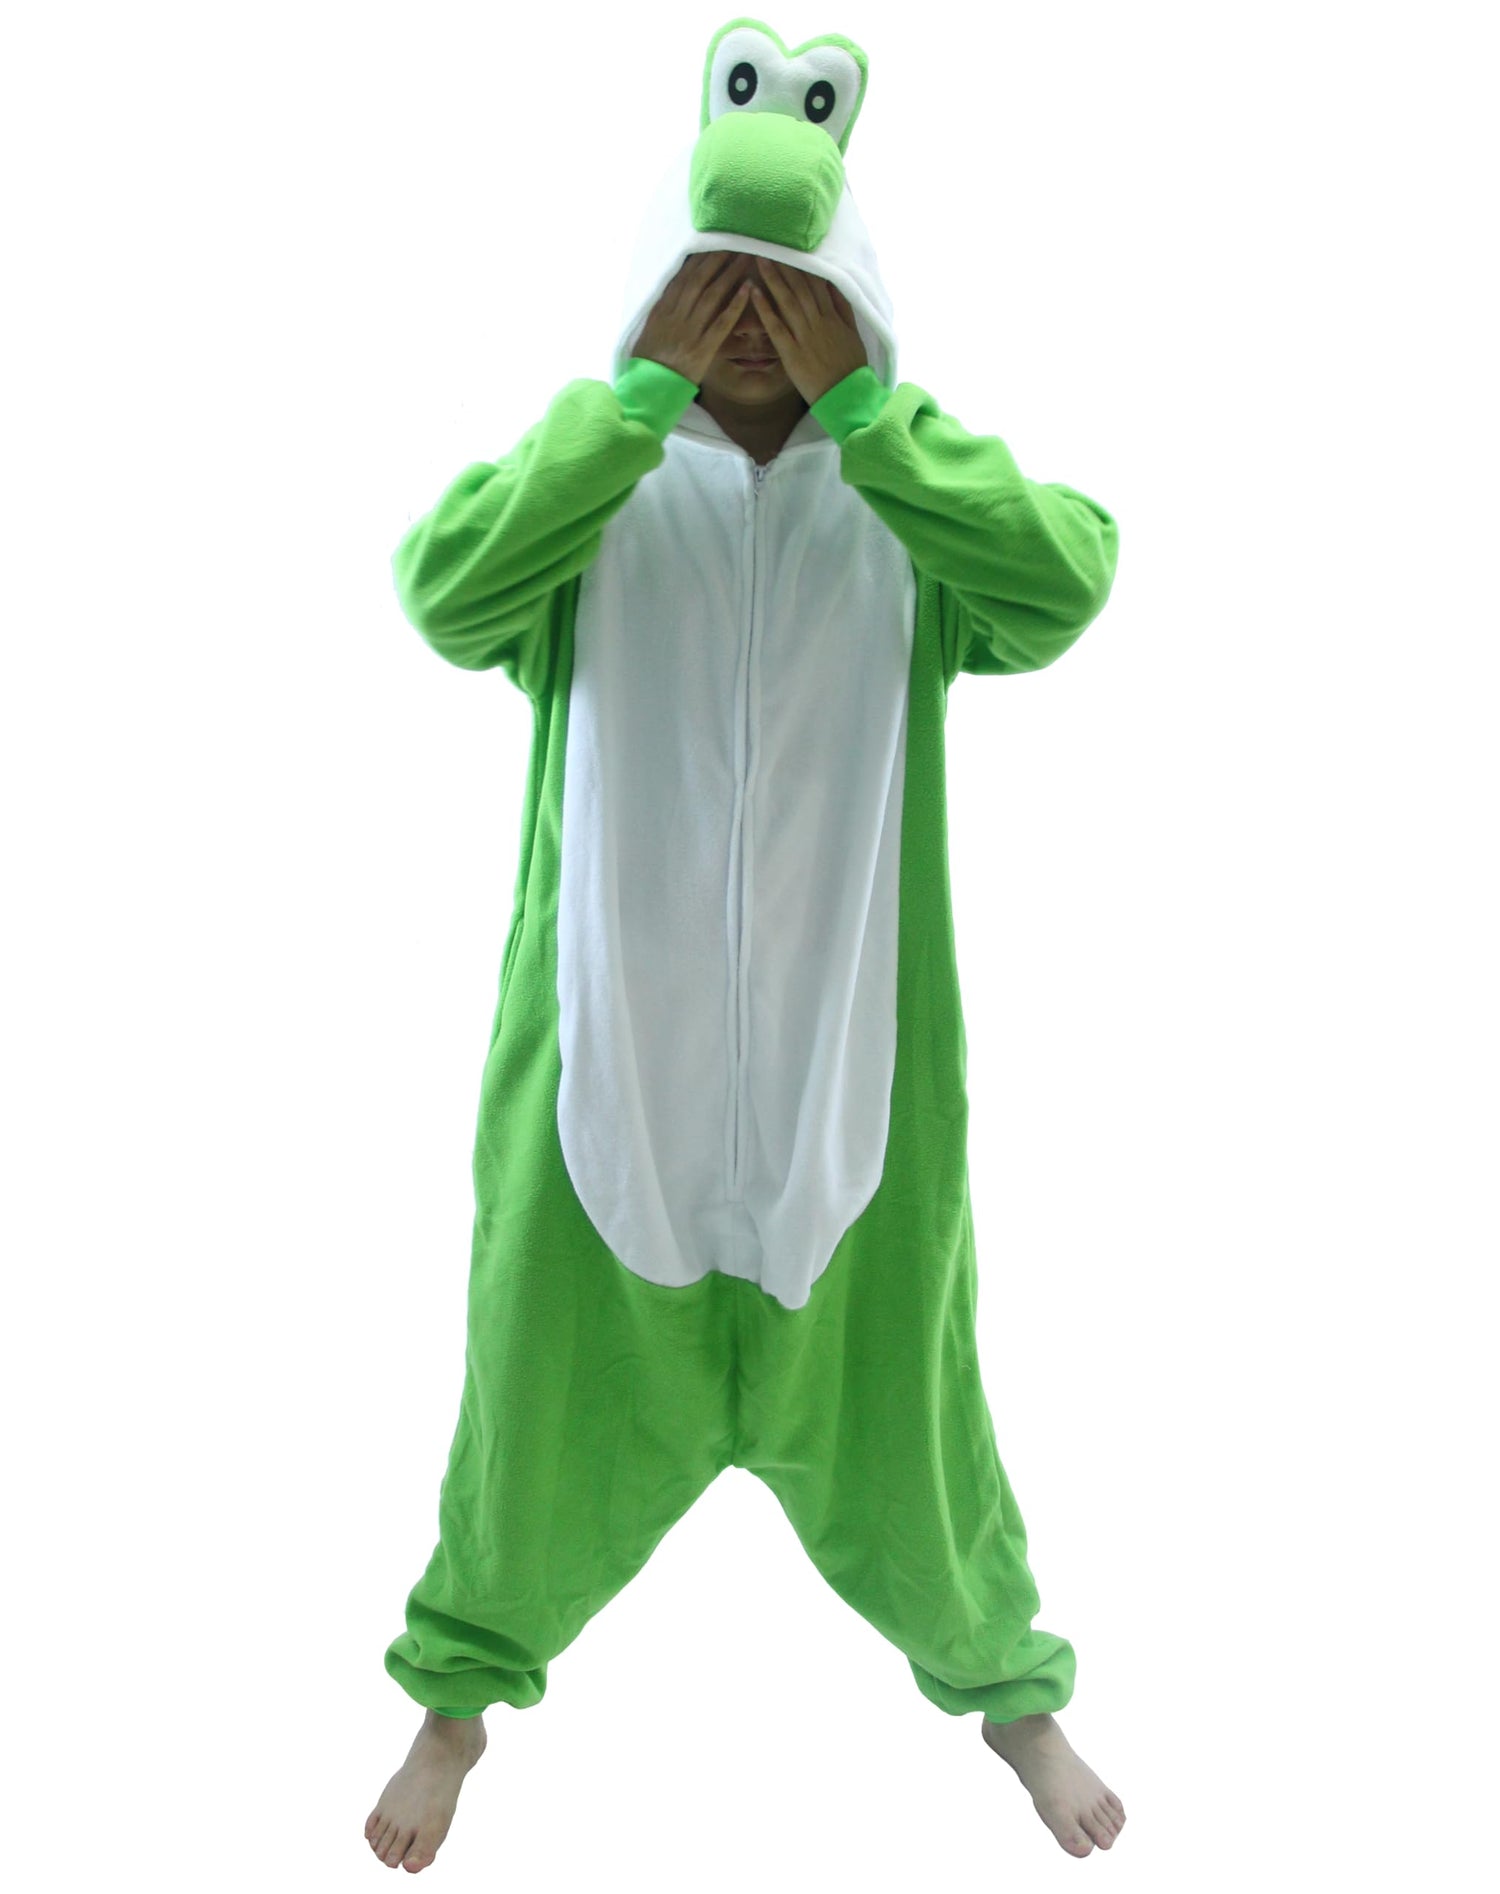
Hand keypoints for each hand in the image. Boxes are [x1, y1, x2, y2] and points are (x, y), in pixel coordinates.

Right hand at [632, 253, 755, 385]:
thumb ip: (663, 308)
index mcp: (662, 309)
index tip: (713, 242)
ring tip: (746, 258)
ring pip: (712, 296)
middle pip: (699, 280)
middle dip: (717, 259)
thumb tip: (676, 286)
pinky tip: (748, 289)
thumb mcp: (649, 328)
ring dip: (730, 274)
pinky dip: (734, 306)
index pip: (683, 277)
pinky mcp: (702, 349)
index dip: (699, 258)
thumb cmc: (648, 360)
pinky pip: (721, 324)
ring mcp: (690, 332)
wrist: (648, 389)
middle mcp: (676, 316)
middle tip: (735, 241)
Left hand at [748, 260, 867, 404]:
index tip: (790, 248)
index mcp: (832, 316)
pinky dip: (766, 309)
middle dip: (785, 265)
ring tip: (760, 259)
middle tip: (769, 244)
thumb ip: (844, 308)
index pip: (816, 284)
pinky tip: (754, 293)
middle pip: (800, 287)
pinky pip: (777, 328)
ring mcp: (804, 337)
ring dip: (773, 279)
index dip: (802, 265)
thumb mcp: (853, 333)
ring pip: (787, 302)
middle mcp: (818, 322)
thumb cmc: (850, 366)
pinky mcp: (792, 354)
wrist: (847, 395)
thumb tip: (835, 285)